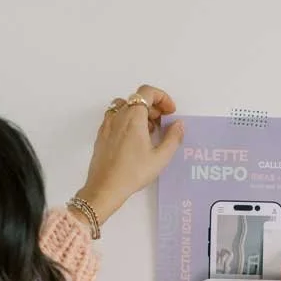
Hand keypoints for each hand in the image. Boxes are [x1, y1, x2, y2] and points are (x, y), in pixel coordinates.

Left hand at [73, 85, 184, 224]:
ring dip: (138, 112)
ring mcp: (108, 124)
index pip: (147, 92)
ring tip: (148, 130)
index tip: (170, 111)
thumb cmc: (133, 173)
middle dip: (153, 106)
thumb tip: (179, 125)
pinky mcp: (102, 134)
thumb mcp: (160, 158)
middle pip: (136, 98)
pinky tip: (133, 138)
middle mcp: (118, 116)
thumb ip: (173, 138)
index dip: (162, 97)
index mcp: (133, 117)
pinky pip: (115, 117)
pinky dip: (126, 120)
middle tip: (163, 123)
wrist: (106, 187)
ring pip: (124, 106)